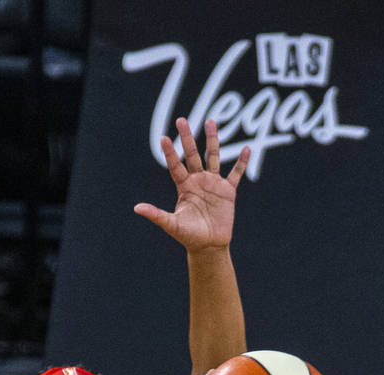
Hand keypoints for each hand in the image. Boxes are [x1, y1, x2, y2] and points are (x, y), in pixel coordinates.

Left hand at [134, 118, 249, 251]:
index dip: (170, 153)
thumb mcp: (172, 225)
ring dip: (212, 140)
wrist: (208, 246)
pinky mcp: (228, 191)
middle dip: (187, 138)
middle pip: (192, 155)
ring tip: (211, 121)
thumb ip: (156, 215)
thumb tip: (136, 208)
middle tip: (182, 120)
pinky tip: (247, 149)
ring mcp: (213, 184)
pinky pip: (236, 174)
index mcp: (184, 187)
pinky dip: (242, 162)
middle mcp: (198, 181)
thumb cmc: (189, 236)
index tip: (163, 138)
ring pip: (213, 157)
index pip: (176, 166)